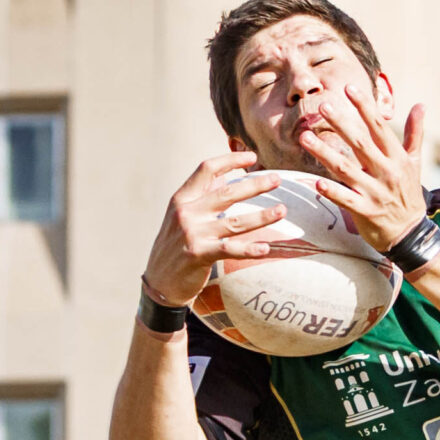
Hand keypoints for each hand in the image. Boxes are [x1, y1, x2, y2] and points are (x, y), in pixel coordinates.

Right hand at [143, 152, 285, 306]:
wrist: (159, 283)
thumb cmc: (175, 247)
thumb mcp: (181, 217)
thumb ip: (202, 197)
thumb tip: (226, 175)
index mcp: (182, 199)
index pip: (207, 170)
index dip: (230, 160)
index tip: (252, 156)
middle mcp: (187, 213)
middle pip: (227, 192)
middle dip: (255, 184)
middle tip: (277, 179)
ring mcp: (193, 234)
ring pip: (235, 222)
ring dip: (262, 216)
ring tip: (281, 211)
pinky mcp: (199, 255)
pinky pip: (230, 250)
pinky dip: (250, 249)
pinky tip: (266, 249)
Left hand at [298, 80, 428, 251]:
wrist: (411, 234)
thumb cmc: (409, 194)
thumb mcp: (414, 163)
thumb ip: (414, 133)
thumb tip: (420, 105)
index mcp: (397, 158)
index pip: (379, 127)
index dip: (364, 107)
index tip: (349, 88)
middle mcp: (386, 172)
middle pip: (361, 143)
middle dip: (342, 124)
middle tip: (323, 106)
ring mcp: (375, 193)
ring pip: (346, 170)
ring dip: (325, 153)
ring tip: (305, 138)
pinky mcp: (366, 212)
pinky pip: (346, 200)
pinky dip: (332, 192)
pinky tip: (317, 182)